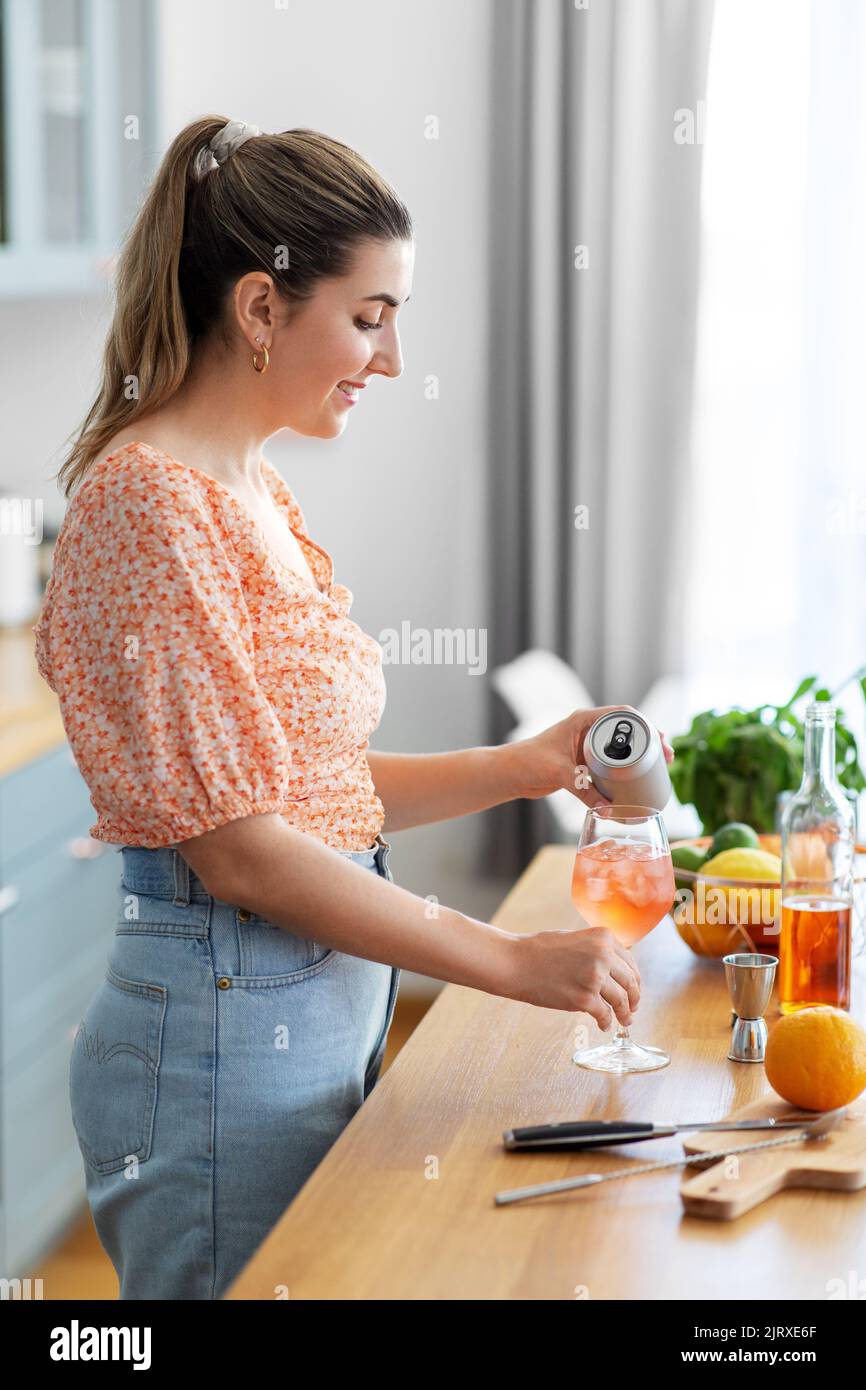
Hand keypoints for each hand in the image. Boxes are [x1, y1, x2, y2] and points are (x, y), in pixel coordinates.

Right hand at [503, 927, 640, 1024]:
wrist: (516, 962)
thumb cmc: (540, 951)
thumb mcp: (575, 939)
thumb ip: (598, 950)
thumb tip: (617, 969)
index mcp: (604, 938)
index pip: (630, 963)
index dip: (635, 981)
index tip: (634, 991)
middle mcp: (603, 955)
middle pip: (630, 983)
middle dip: (634, 999)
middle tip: (632, 1010)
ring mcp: (594, 977)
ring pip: (621, 1001)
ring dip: (624, 1014)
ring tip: (623, 1021)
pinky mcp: (584, 998)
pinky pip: (604, 1014)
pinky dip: (606, 1022)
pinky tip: (603, 1025)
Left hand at [511, 704, 673, 808]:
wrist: (511, 773)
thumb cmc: (529, 761)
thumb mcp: (560, 773)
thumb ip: (583, 790)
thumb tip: (608, 810)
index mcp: (583, 721)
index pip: (621, 714)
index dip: (644, 724)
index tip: (660, 739)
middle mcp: (588, 730)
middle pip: (627, 730)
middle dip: (650, 740)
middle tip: (667, 756)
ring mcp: (587, 746)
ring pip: (621, 747)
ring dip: (640, 755)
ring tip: (661, 766)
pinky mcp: (584, 763)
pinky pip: (611, 763)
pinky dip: (626, 769)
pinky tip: (639, 779)